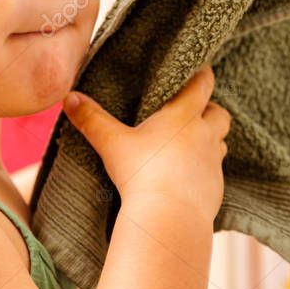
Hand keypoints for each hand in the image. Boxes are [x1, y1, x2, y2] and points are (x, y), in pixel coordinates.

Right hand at [61, 65, 229, 219]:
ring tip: (189, 144)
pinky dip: (204, 169)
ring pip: (221, 142)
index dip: (202, 74)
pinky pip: (215, 172)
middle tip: (193, 112)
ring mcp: (213, 163)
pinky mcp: (216, 188)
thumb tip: (69, 98)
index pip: (203, 84)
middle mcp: (205, 135)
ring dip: (210, 140)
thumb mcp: (112, 144)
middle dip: (210, 110)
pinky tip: (186, 177)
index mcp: (184, 116)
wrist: (168, 219)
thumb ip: (91, 119)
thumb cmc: (142, 175)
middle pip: (220, 114)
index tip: (198, 70)